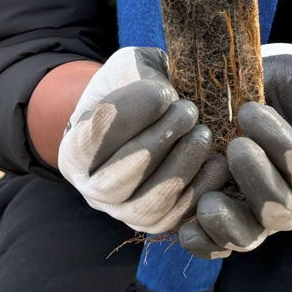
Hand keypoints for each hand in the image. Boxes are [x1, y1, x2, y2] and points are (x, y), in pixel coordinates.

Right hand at [58, 47, 229, 233]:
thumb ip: (140, 74)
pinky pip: (176, 219)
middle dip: (158, 143)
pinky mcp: (156, 224)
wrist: (148, 119)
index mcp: (74, 151)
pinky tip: (217, 160)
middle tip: (188, 111)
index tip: (163, 92)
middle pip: (117, 181)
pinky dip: (200, 190)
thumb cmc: (135, 88)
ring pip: (148, 206)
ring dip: (180, 168)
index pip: (91, 140)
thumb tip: (167, 93)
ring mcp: (122, 212)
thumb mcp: (131, 68)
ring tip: (202, 134)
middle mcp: (91, 190)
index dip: (130, 114)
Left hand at [178, 44, 291, 256]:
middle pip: (280, 211)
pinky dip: (204, 242)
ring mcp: (260, 219)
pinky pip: (218, 246)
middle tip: (236, 145)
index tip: (251, 111)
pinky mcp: (228, 222)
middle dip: (257, 179)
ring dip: (228, 222)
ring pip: (249, 236)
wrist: (265, 92)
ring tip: (209, 201)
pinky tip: (188, 229)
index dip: (282, 148)